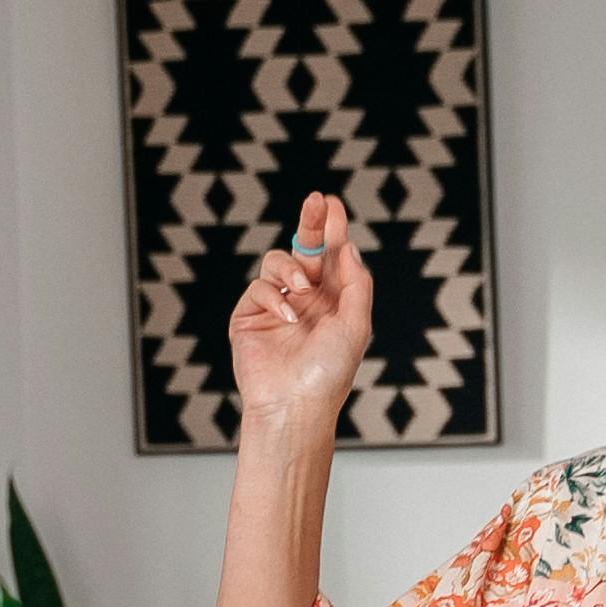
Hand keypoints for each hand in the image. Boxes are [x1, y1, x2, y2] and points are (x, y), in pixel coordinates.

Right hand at [229, 193, 373, 447]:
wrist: (294, 405)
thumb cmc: (329, 372)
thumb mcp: (356, 323)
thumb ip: (356, 282)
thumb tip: (347, 246)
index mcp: (333, 301)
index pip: (332, 256)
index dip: (332, 228)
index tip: (332, 203)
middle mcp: (305, 300)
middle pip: (305, 249)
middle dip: (311, 223)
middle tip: (316, 200)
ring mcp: (277, 307)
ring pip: (278, 262)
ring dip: (292, 267)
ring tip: (303, 287)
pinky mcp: (249, 317)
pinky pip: (259, 287)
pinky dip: (273, 295)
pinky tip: (287, 314)